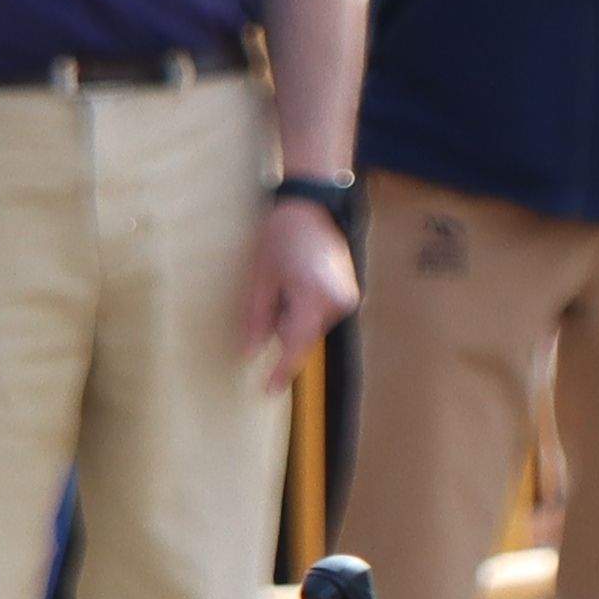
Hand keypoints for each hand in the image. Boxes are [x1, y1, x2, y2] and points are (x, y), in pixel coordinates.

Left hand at [248, 193, 356, 386]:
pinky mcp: (348, 292)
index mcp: (314, 295)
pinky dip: (304, 310)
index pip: (296, 344)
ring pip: (312, 326)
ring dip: (293, 318)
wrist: (311, 207)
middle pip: (304, 335)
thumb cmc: (280, 236)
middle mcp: (337, 300)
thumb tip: (250, 353)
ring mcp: (347, 296)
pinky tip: (294, 284)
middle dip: (282, 332)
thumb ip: (257, 319)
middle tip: (271, 295)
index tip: (267, 391)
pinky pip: (321, 314)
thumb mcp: (260, 278)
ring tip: (282, 282)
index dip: (281, 370)